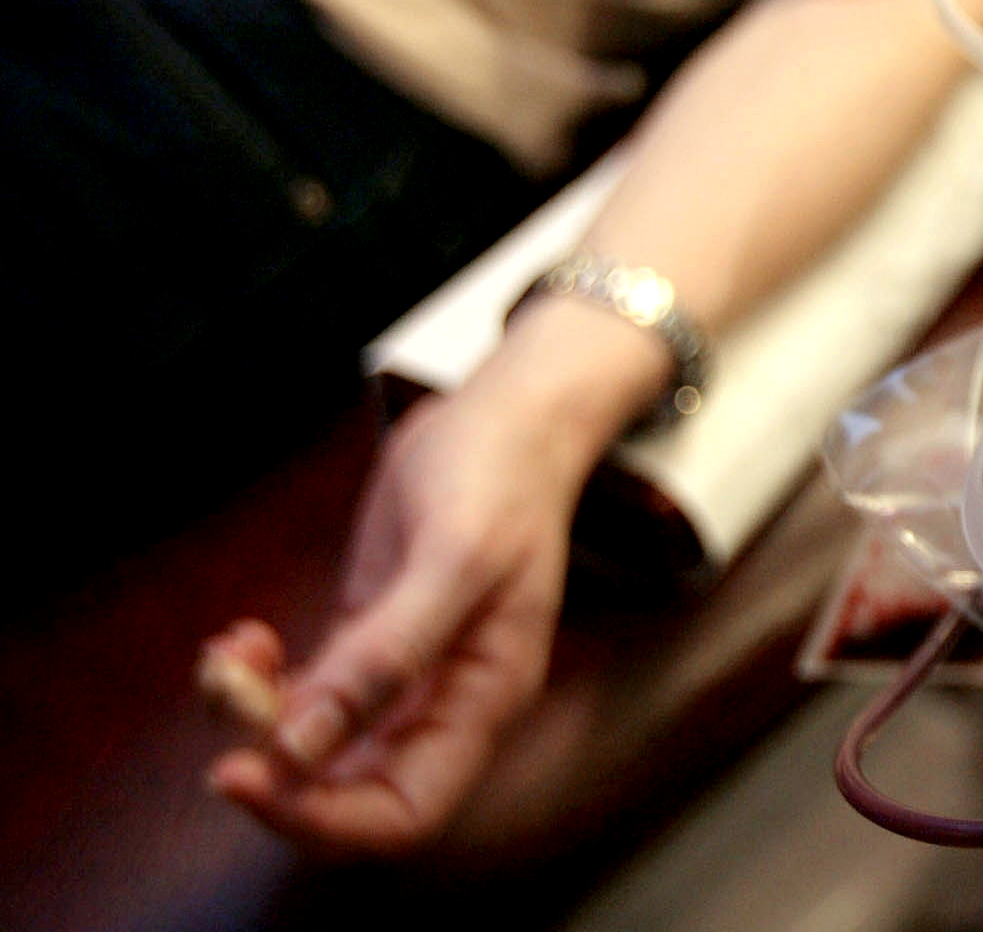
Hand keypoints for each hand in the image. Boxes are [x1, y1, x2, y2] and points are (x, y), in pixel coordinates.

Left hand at [202, 302, 662, 853]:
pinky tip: (241, 641)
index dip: (321, 816)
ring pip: (315, 745)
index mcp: (483, 700)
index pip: (404, 812)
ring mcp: (404, 676)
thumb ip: (386, 655)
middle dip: (274, 760)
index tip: (248, 773)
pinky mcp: (370, 641)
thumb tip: (302, 746)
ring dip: (255, 717)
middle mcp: (443, 704)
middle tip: (226, 693)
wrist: (509, 415)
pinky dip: (259, 684)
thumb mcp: (454, 558)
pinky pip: (304, 696)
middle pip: (348, 789)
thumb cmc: (501, 478)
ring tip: (226, 657)